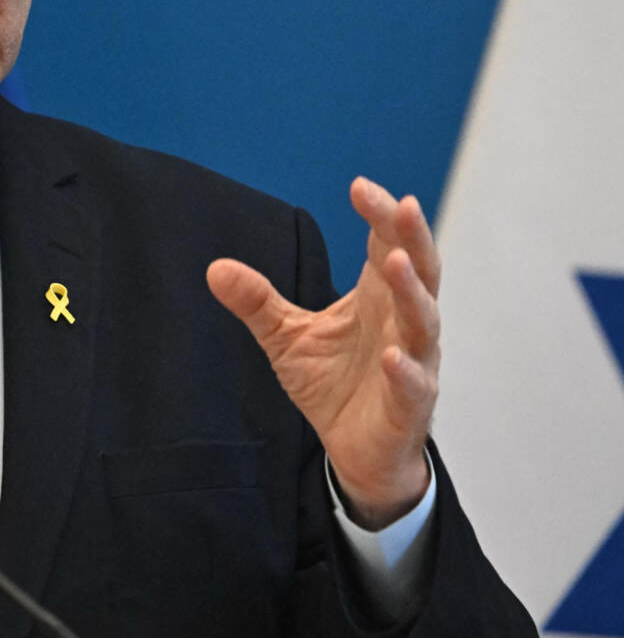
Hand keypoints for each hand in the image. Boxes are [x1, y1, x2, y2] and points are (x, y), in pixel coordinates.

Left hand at [206, 177, 437, 528]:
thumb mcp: (285, 337)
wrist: (356, 451)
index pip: (385, 244)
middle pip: (418, 270)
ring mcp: (412, 362)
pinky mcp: (409, 406)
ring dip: (412, 291)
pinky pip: (413, 384)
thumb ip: (257, 301)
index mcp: (377, 297)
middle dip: (410, 236)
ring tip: (396, 261)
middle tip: (401, 204)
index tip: (359, 186)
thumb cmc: (332, 383)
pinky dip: (405, 369)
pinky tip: (392, 356)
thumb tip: (215, 268)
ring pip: (423, 320)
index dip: (379, 215)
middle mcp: (401, 322)